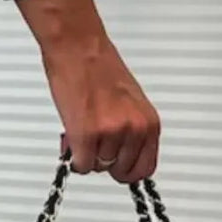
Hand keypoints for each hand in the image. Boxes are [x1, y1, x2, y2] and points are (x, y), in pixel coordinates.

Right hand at [17, 0, 160, 183]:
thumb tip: (123, 154)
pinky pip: (81, 166)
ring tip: (81, 130)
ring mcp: (111, 134)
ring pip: (97, 168)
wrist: (78, 49)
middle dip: (104, 162)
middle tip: (94, 144)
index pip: (145, 168)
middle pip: (118, 172)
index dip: (127, 171)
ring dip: (86, 154)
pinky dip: (73, 157)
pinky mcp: (87, 136)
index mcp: (148, 122)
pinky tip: (72, 139)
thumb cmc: (99, 68)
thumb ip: (131, 130)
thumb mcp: (130, 103)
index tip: (117, 168)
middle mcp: (134, 129)